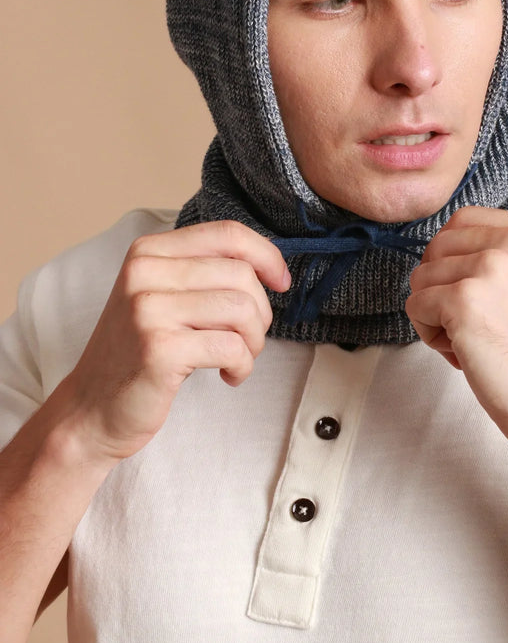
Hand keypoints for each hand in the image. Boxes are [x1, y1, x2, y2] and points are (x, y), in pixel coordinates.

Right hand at [63, 220, 289, 463]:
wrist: (92, 409)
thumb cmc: (140, 352)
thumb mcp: (164, 296)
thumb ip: (204, 271)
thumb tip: (269, 262)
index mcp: (148, 251)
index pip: (226, 233)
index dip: (266, 255)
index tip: (281, 281)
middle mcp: (144, 272)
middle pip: (240, 274)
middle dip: (260, 312)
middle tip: (245, 339)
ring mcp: (148, 309)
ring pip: (242, 309)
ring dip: (253, 341)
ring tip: (237, 357)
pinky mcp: (158, 348)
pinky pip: (232, 347)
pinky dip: (242, 365)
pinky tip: (228, 375)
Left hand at [406, 207, 507, 457]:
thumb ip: (501, 256)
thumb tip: (441, 249)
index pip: (463, 221)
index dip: (455, 260)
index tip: (478, 298)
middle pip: (437, 246)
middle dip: (443, 287)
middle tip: (476, 326)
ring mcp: (492, 266)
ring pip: (422, 277)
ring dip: (436, 314)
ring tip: (475, 342)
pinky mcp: (465, 299)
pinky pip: (415, 305)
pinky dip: (430, 334)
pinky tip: (465, 354)